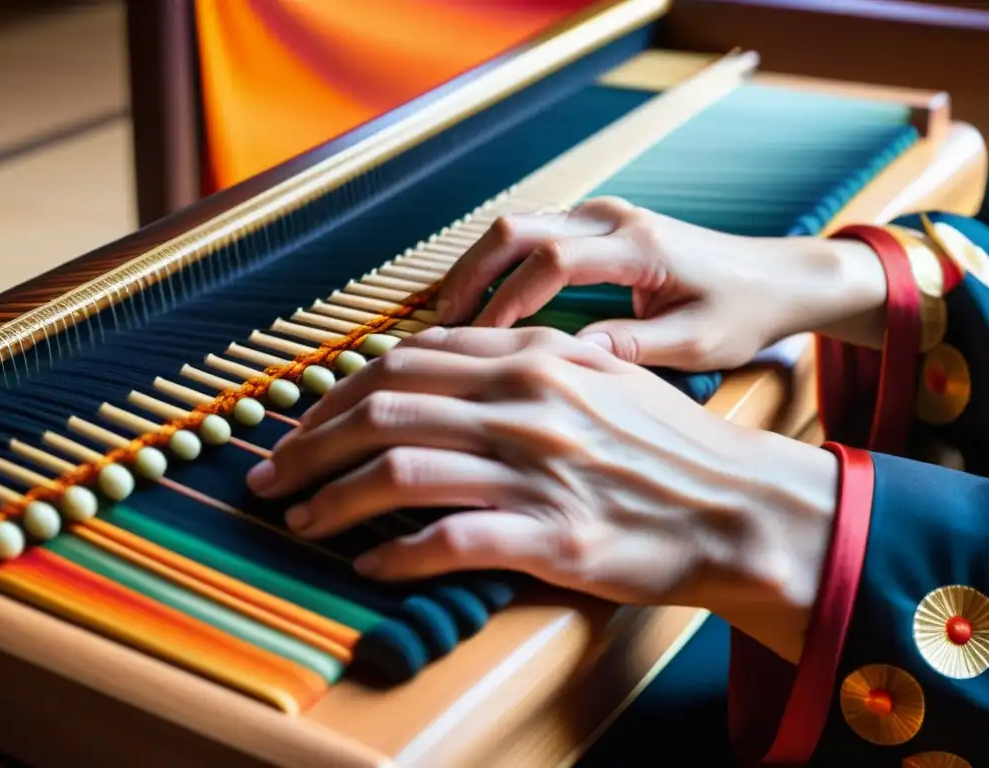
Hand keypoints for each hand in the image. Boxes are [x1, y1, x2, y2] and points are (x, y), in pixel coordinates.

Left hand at [246, 326, 839, 661]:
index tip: (305, 426)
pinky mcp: (553, 536)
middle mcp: (526, 403)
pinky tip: (370, 569)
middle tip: (272, 476)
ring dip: (332, 500)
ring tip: (301, 521)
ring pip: (399, 471)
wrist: (741, 505)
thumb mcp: (595, 375)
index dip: (336, 394)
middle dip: (309, 446)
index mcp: (532, 359)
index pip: (403, 361)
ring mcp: (538, 469)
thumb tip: (435, 369)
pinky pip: (448, 541)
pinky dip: (395, 556)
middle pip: (382, 409)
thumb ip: (518, 363)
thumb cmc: (664, 444)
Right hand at [436, 197, 888, 369]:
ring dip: (477, 267)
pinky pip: (534, 233)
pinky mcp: (600, 224)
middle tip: (438, 327)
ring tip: (449, 318)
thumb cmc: (743, 312)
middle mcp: (614, 217)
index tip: (478, 345)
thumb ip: (633, 347)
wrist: (776, 276)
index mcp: (639, 245)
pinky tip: (482, 303)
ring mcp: (604, 214)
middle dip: (469, 274)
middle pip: (516, 228)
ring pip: (517, 224)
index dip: (505, 302)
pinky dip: (499, 265)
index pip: (550, 261)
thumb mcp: (698, 342)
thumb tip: (563, 358)